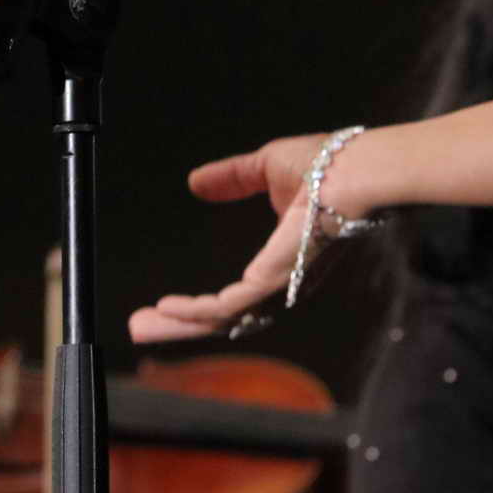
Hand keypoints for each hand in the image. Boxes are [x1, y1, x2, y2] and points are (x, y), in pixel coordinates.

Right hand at [126, 133, 330, 343]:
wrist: (353, 169)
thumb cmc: (326, 164)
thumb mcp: (265, 168)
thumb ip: (232, 179)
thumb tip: (196, 182)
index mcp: (285, 263)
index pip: (238, 296)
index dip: (201, 305)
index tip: (166, 306)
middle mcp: (283, 286)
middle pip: (223, 318)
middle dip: (179, 326)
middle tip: (139, 328)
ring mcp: (279, 288)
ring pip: (219, 320)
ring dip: (177, 325)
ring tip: (138, 325)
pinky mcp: (272, 283)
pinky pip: (226, 307)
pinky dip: (193, 310)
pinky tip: (168, 307)